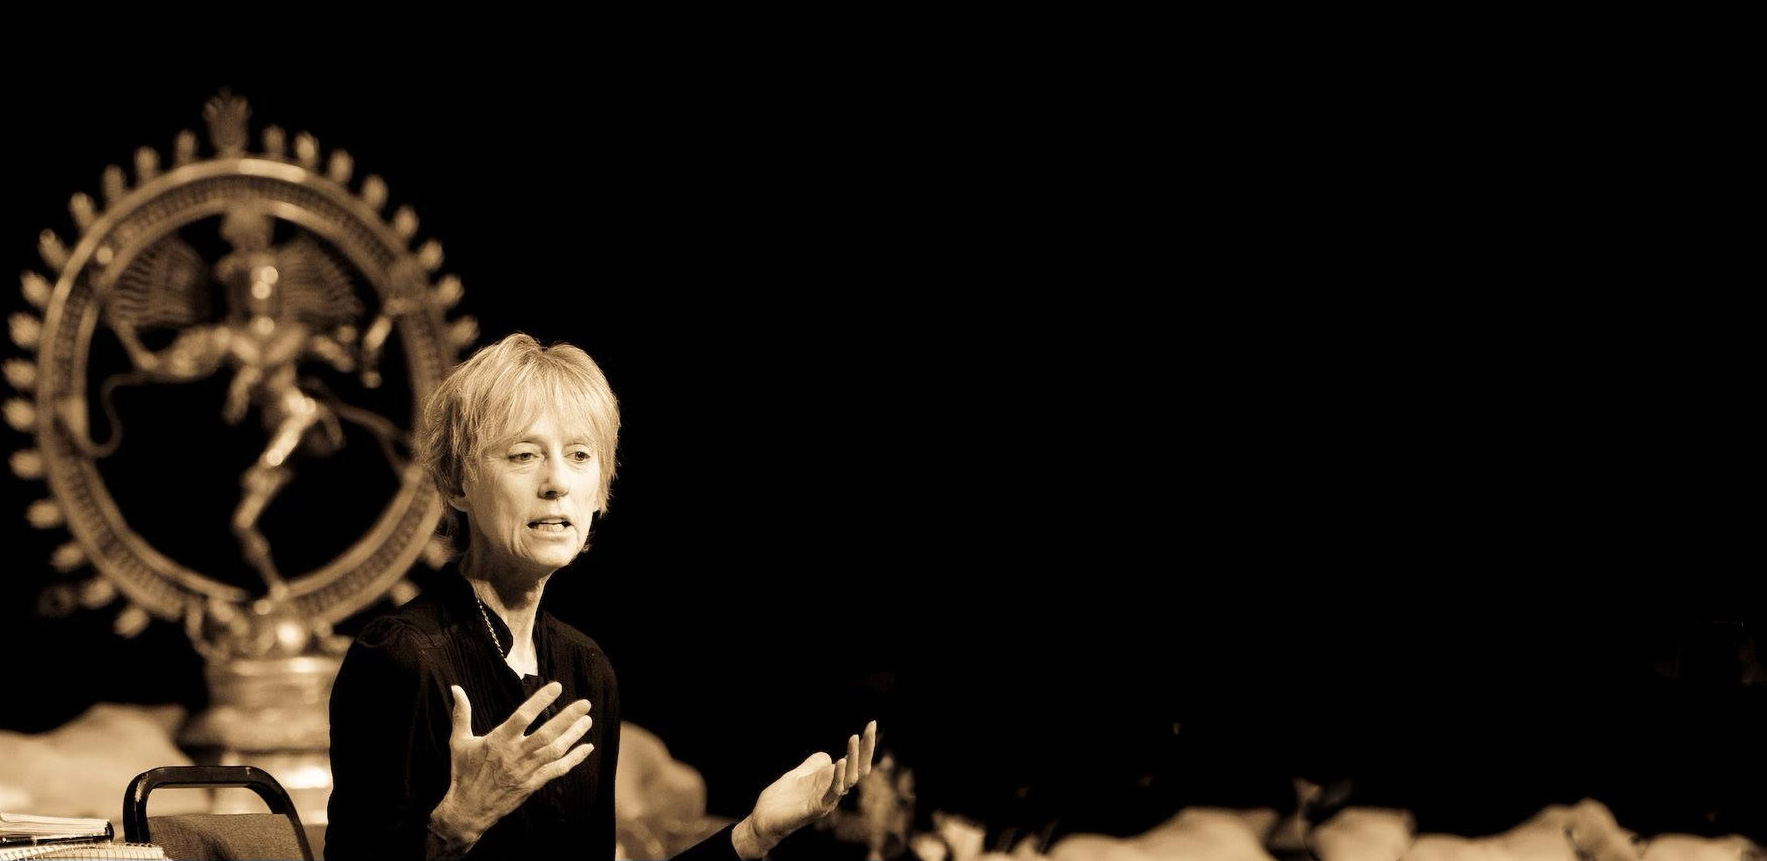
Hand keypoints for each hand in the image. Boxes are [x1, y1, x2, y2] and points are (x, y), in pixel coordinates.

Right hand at [429, 682, 594, 846]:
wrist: (467, 810)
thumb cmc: (463, 772)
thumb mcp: (459, 742)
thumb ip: (461, 714)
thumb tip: (456, 689)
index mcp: (498, 740)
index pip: (523, 717)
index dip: (540, 701)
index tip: (557, 687)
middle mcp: (515, 754)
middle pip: (546, 734)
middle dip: (567, 718)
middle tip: (585, 704)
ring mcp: (525, 770)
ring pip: (555, 751)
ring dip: (573, 736)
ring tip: (588, 721)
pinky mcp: (532, 784)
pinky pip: (556, 770)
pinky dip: (573, 759)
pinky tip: (586, 748)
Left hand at [736, 720, 877, 857]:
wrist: (763, 820)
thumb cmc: (781, 801)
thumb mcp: (798, 774)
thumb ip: (813, 765)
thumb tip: (827, 756)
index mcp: (830, 781)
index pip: (855, 761)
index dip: (864, 744)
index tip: (872, 724)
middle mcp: (833, 790)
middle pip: (859, 769)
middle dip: (866, 748)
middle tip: (871, 726)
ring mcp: (827, 800)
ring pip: (850, 779)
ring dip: (854, 758)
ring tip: (854, 738)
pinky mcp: (816, 809)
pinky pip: (833, 793)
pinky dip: (839, 777)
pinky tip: (840, 762)